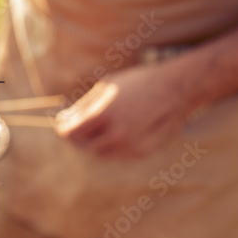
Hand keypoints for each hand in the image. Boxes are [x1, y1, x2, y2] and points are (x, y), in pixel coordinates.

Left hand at [54, 61, 197, 159]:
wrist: (176, 89)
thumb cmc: (138, 82)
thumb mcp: (106, 87)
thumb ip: (84, 107)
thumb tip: (67, 119)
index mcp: (103, 115)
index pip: (70, 133)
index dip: (63, 127)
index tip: (62, 122)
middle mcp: (116, 135)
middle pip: (83, 146)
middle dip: (76, 136)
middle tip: (75, 126)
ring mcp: (130, 146)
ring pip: (100, 153)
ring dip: (93, 143)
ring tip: (95, 129)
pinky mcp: (142, 152)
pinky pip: (118, 155)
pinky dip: (111, 147)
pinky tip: (114, 133)